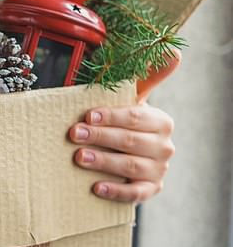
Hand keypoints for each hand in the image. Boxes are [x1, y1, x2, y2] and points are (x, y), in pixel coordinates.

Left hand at [68, 50, 180, 202]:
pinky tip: (96, 187)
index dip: (111, 116)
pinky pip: (135, 194)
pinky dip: (116, 191)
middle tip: (74, 134)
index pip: (136, 117)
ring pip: (130, 167)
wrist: (130, 154)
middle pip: (130, 141)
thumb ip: (148, 76)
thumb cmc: (126, 122)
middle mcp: (164, 147)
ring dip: (103, 161)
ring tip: (79, 157)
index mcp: (161, 122)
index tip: (88, 114)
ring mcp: (158, 170)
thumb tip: (173, 52)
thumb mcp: (133, 100)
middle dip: (100, 136)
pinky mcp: (150, 190)